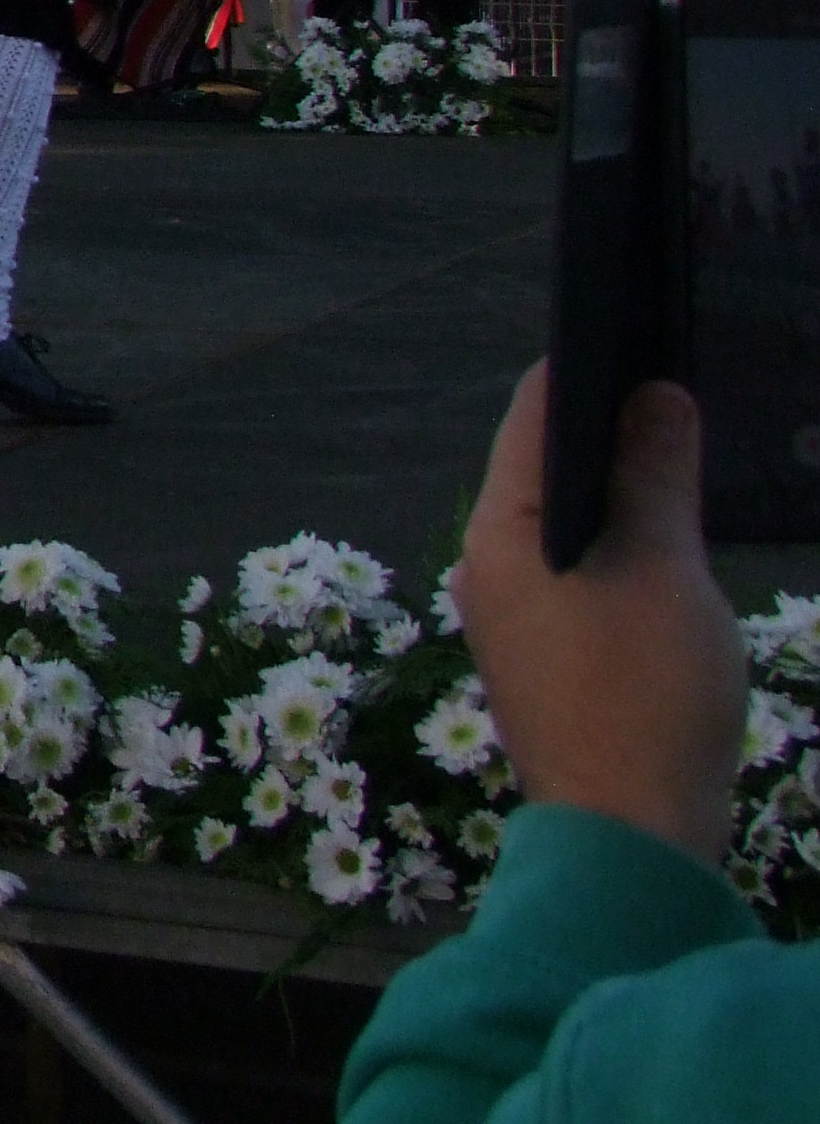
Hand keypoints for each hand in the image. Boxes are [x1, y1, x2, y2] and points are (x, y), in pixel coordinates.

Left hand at [450, 364, 746, 868]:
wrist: (629, 837)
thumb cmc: (644, 696)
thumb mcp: (666, 570)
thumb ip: (656, 478)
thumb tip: (655, 396)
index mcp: (499, 533)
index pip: (533, 417)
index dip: (587, 370)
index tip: (641, 335)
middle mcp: (486, 565)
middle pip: (544, 468)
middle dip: (610, 432)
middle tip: (679, 396)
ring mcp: (512, 615)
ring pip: (566, 523)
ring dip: (621, 494)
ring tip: (685, 461)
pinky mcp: (545, 657)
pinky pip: (579, 573)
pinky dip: (620, 549)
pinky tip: (669, 548)